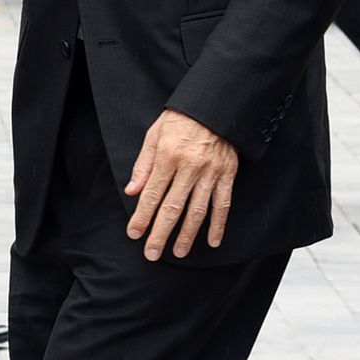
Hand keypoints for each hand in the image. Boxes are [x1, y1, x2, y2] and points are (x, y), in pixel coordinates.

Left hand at [124, 109, 238, 260]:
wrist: (213, 106)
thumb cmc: (179, 120)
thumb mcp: (154, 135)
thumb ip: (143, 165)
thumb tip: (132, 191)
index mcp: (168, 157)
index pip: (152, 194)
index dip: (142, 216)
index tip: (134, 233)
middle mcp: (189, 167)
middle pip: (173, 207)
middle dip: (161, 233)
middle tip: (152, 253)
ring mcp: (210, 173)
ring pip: (198, 210)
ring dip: (187, 234)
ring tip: (178, 252)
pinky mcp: (227, 174)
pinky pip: (223, 204)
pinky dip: (218, 225)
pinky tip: (212, 241)